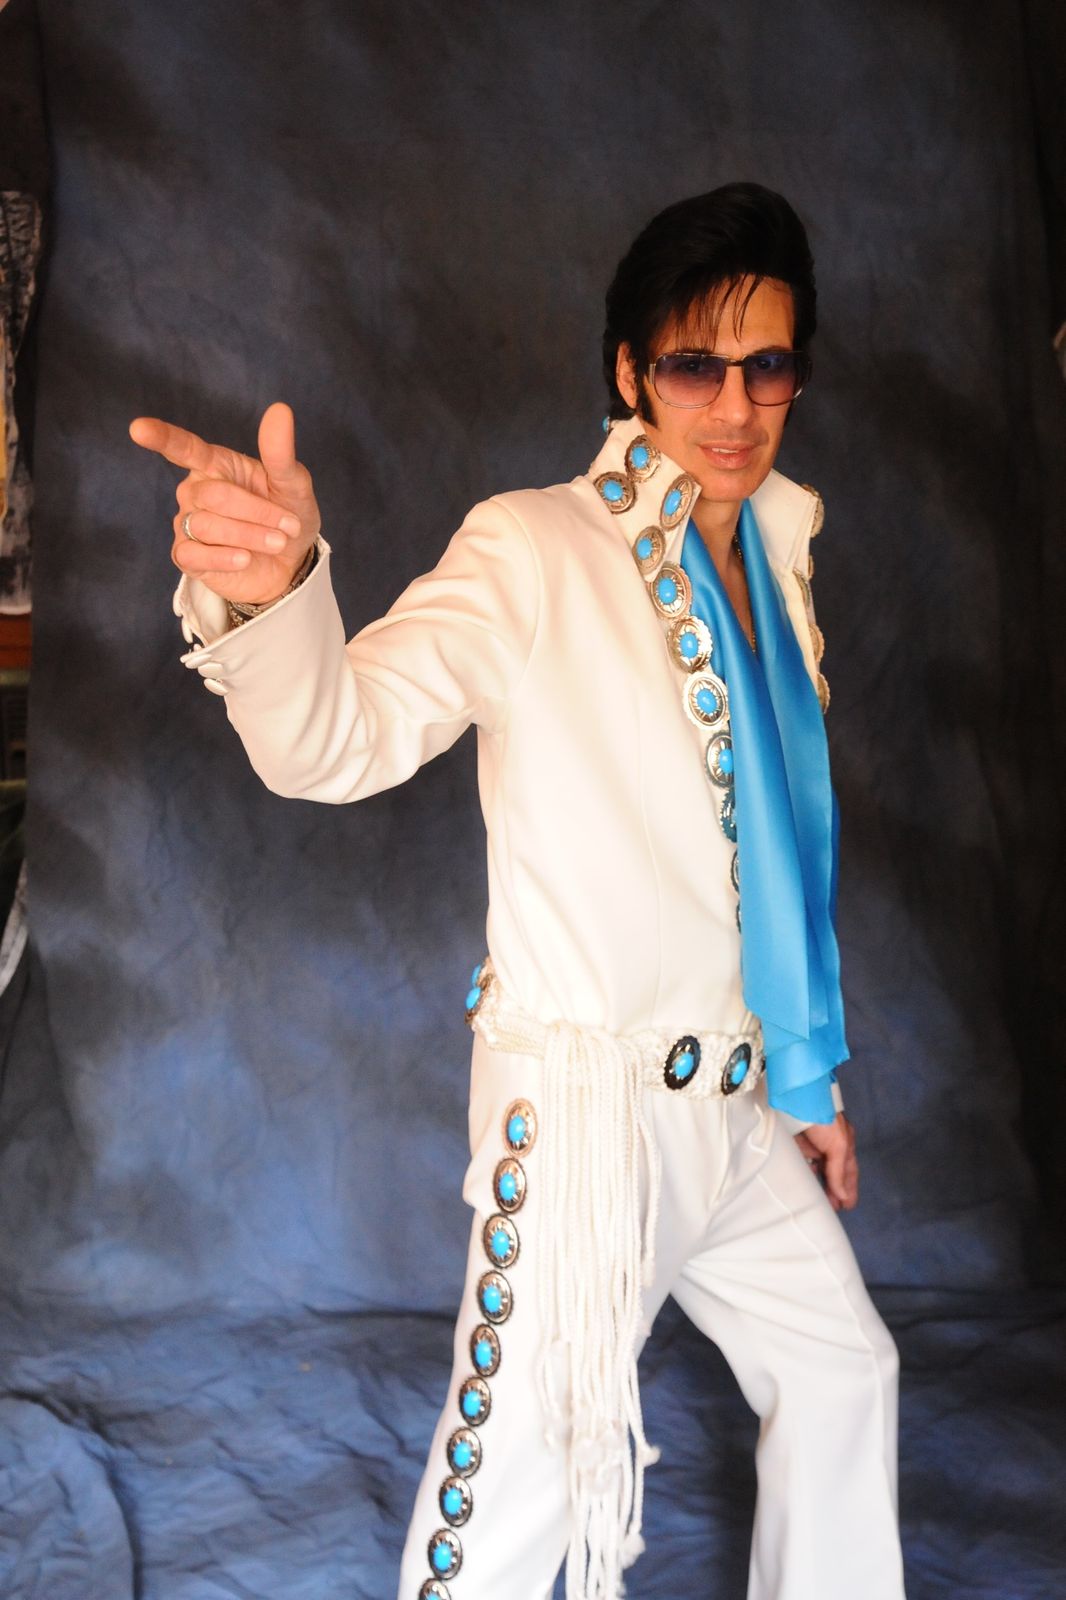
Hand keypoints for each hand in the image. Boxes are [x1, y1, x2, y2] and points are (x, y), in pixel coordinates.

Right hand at [129, 400, 320, 605]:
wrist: (290, 563)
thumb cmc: (286, 516)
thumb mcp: (293, 484)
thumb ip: (280, 453)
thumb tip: (281, 410)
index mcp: (216, 465)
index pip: (184, 448)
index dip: (162, 437)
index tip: (138, 429)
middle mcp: (195, 491)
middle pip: (213, 496)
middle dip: (256, 512)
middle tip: (287, 526)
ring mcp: (188, 523)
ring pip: (207, 526)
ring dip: (249, 535)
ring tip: (277, 542)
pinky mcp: (187, 556)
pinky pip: (194, 554)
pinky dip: (223, 558)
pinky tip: (245, 558)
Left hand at [794, 1113, 858, 1211]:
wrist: (798, 1100)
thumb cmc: (824, 1119)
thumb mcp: (837, 1145)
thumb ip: (838, 1171)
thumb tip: (841, 1194)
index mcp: (844, 1143)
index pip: (849, 1171)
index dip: (849, 1188)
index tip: (849, 1205)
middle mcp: (829, 1145)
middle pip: (833, 1173)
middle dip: (835, 1190)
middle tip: (834, 1209)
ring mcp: (812, 1145)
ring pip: (817, 1169)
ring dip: (819, 1184)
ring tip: (819, 1202)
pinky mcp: (796, 1144)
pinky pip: (801, 1163)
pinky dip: (804, 1174)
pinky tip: (804, 1186)